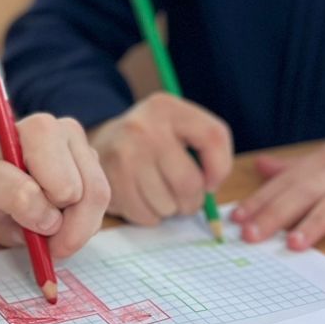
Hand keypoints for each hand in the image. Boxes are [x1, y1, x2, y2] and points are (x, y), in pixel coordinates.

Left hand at [0, 114, 109, 257]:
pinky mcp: (94, 169)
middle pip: (91, 191)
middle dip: (67, 226)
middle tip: (40, 237)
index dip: (44, 212)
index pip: (62, 184)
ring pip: (100, 200)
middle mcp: (67, 132)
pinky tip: (58, 221)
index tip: (20, 222)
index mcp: (38, 129)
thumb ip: (10, 194)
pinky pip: (102, 209)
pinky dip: (82, 226)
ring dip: (76, 228)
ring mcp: (84, 149)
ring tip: (47, 230)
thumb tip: (52, 219)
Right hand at [87, 93, 232, 224]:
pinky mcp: (109, 181)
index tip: (212, 180)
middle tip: (186, 197)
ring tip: (160, 192)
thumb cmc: (154, 140)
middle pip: (189, 182)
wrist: (103, 142)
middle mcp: (143, 127)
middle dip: (193, 200)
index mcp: (167, 108)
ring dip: (170, 208)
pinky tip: (143, 198)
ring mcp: (124, 155)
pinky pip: (145, 215)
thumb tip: (211, 187)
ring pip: (167, 204)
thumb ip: (207, 147)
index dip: (221, 167)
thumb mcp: (180, 126)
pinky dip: (150, 215)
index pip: (213, 137)